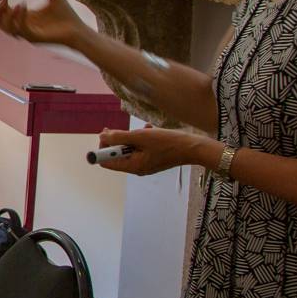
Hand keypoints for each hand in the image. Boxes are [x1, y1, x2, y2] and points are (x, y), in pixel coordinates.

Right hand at [0, 0, 90, 47]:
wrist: (78, 29)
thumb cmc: (67, 16)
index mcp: (26, 18)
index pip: (6, 13)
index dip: (1, 3)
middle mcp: (24, 26)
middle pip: (1, 23)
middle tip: (3, 1)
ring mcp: (29, 33)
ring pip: (7, 29)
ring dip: (6, 16)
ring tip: (12, 4)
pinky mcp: (35, 37)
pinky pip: (21, 29)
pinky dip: (19, 17)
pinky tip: (23, 5)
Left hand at [90, 126, 213, 175]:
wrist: (194, 147)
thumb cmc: (169, 143)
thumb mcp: (141, 137)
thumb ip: (119, 137)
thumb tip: (102, 136)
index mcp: (132, 167)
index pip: (106, 161)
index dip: (103, 147)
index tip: (106, 133)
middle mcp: (137, 168)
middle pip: (117, 154)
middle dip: (119, 140)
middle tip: (124, 129)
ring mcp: (145, 163)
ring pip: (129, 148)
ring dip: (132, 137)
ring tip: (143, 130)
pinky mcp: (153, 158)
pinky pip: (141, 148)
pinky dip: (142, 138)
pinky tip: (150, 130)